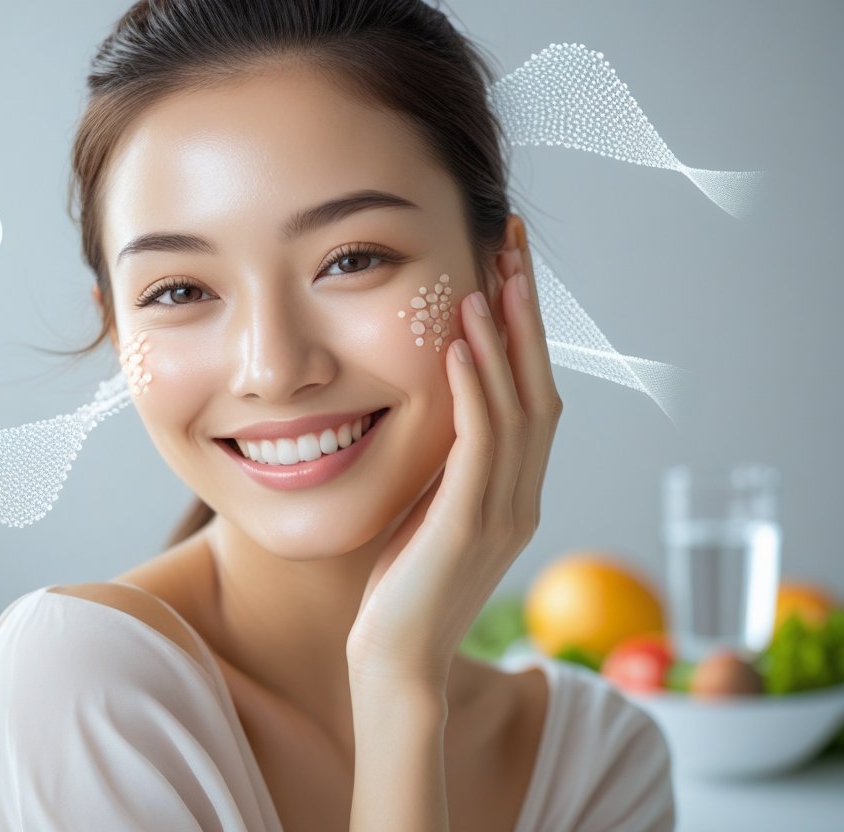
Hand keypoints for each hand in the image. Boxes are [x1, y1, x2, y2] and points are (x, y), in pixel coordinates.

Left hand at [345, 252, 563, 687]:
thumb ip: (446, 467)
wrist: (394, 663)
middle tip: (515, 246)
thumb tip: (434, 409)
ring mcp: (501, 514)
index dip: (526, 330)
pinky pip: (478, 446)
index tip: (509, 268)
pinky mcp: (466, 528)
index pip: (532, 395)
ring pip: (518, 410)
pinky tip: (457, 345)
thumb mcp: (430, 512)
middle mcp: (522, 498)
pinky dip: (474, 392)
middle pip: (540, 387)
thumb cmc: (401, 589)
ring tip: (488, 280)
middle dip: (528, 314)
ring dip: (502, 341)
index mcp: (515, 492)